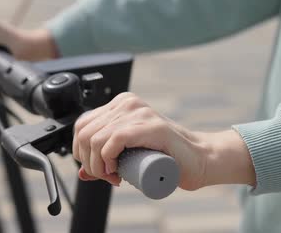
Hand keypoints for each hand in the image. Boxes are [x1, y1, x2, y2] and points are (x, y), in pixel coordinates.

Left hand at [73, 92, 256, 190]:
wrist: (198, 159)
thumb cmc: (166, 157)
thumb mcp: (129, 154)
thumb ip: (106, 159)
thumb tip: (82, 172)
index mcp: (120, 104)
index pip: (82, 125)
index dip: (82, 153)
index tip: (99, 170)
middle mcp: (127, 103)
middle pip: (86, 133)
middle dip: (90, 163)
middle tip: (108, 177)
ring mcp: (139, 112)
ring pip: (96, 138)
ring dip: (97, 166)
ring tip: (114, 177)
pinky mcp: (150, 125)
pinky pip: (114, 139)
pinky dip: (107, 159)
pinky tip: (116, 171)